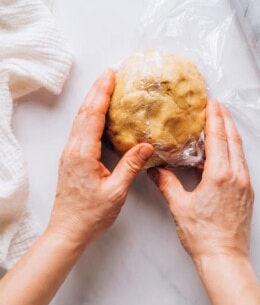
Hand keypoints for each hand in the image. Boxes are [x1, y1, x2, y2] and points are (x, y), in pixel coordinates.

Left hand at [49, 69, 153, 249]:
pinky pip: (81, 131)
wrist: (68, 231)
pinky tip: (99, 116)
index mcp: (82, 153)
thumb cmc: (90, 215)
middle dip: (97, 91)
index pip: (92, 115)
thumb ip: (131, 166)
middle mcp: (73, 150)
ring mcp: (70, 155)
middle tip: (110, 74)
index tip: (111, 76)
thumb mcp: (116, 191)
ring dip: (92, 102)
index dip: (102, 94)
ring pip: (81, 121)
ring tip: (106, 89)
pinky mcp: (72, 161)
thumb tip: (146, 146)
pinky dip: (90, 117)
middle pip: (84, 113)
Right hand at [150, 99, 253, 263]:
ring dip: (231, 135)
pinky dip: (233, 153)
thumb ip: (166, 183)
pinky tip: (225, 153)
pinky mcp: (247, 195)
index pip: (218, 137)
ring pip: (240, 152)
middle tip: (216, 106)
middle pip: (233, 139)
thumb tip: (154, 169)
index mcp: (220, 175)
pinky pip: (241, 166)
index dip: (214, 117)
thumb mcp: (179, 206)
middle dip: (225, 120)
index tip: (210, 102)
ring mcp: (245, 185)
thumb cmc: (203, 237)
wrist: (224, 259)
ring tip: (221, 123)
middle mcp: (237, 176)